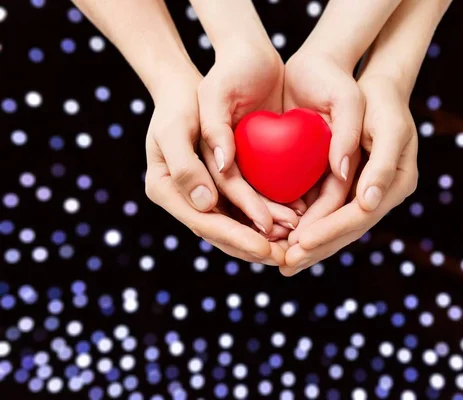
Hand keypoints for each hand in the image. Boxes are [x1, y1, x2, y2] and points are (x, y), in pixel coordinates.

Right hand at [143, 68, 285, 264]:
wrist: (189, 88)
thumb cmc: (179, 102)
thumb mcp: (175, 127)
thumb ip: (185, 166)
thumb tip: (205, 204)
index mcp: (165, 190)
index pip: (203, 222)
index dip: (235, 237)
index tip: (264, 248)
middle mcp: (184, 198)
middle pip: (221, 232)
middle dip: (254, 247)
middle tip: (286, 258)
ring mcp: (202, 195)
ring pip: (236, 225)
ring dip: (265, 237)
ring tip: (294, 243)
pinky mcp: (220, 187)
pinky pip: (244, 208)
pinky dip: (266, 217)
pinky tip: (291, 221)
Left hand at [280, 75, 418, 275]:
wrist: (375, 86)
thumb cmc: (383, 101)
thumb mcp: (388, 126)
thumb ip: (381, 164)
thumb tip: (368, 202)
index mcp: (395, 184)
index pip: (360, 216)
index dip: (331, 231)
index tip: (301, 243)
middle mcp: (380, 194)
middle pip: (347, 230)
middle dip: (317, 248)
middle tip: (286, 265)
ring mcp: (364, 192)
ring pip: (336, 226)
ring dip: (311, 246)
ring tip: (283, 262)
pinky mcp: (347, 186)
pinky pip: (327, 212)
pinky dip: (308, 226)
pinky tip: (286, 238)